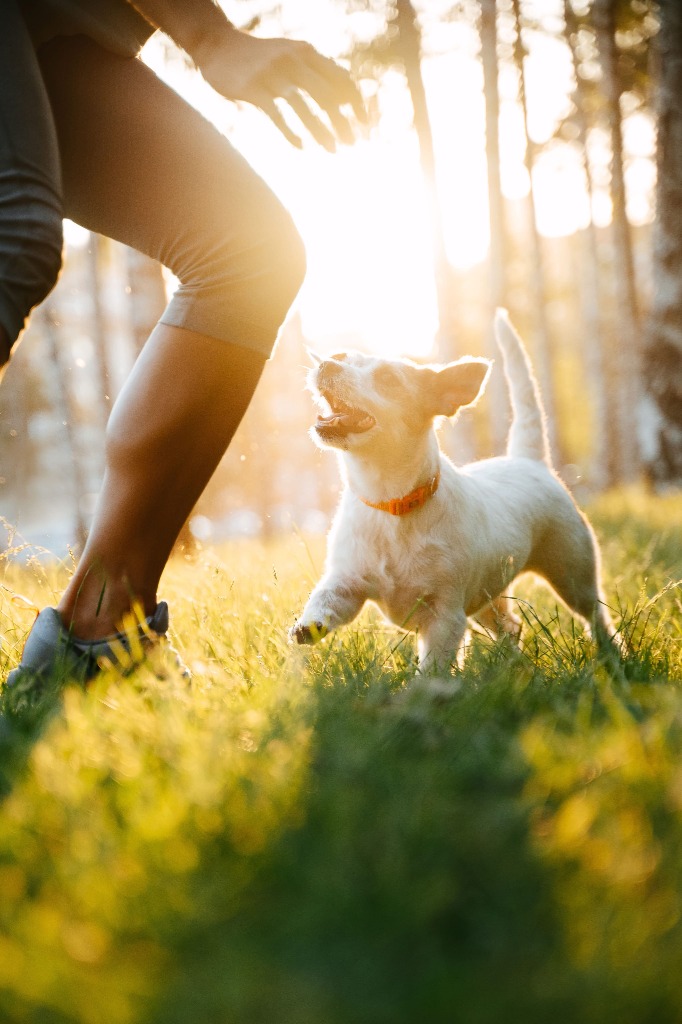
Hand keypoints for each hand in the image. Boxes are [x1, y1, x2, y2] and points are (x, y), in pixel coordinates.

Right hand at [196, 28, 366, 150]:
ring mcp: (272, 74)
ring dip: (321, 131)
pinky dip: (291, 132)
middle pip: (327, 95)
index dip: (356, 103)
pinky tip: (301, 147)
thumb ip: (317, 70)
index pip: (341, 78)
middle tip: (352, 144)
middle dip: (343, 122)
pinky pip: (277, 114)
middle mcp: (293, 60)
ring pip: (304, 107)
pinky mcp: (253, 88)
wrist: (219, 46)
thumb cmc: (261, 57)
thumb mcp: (292, 54)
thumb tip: (346, 93)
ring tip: (332, 150)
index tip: (365, 124)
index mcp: (307, 53)